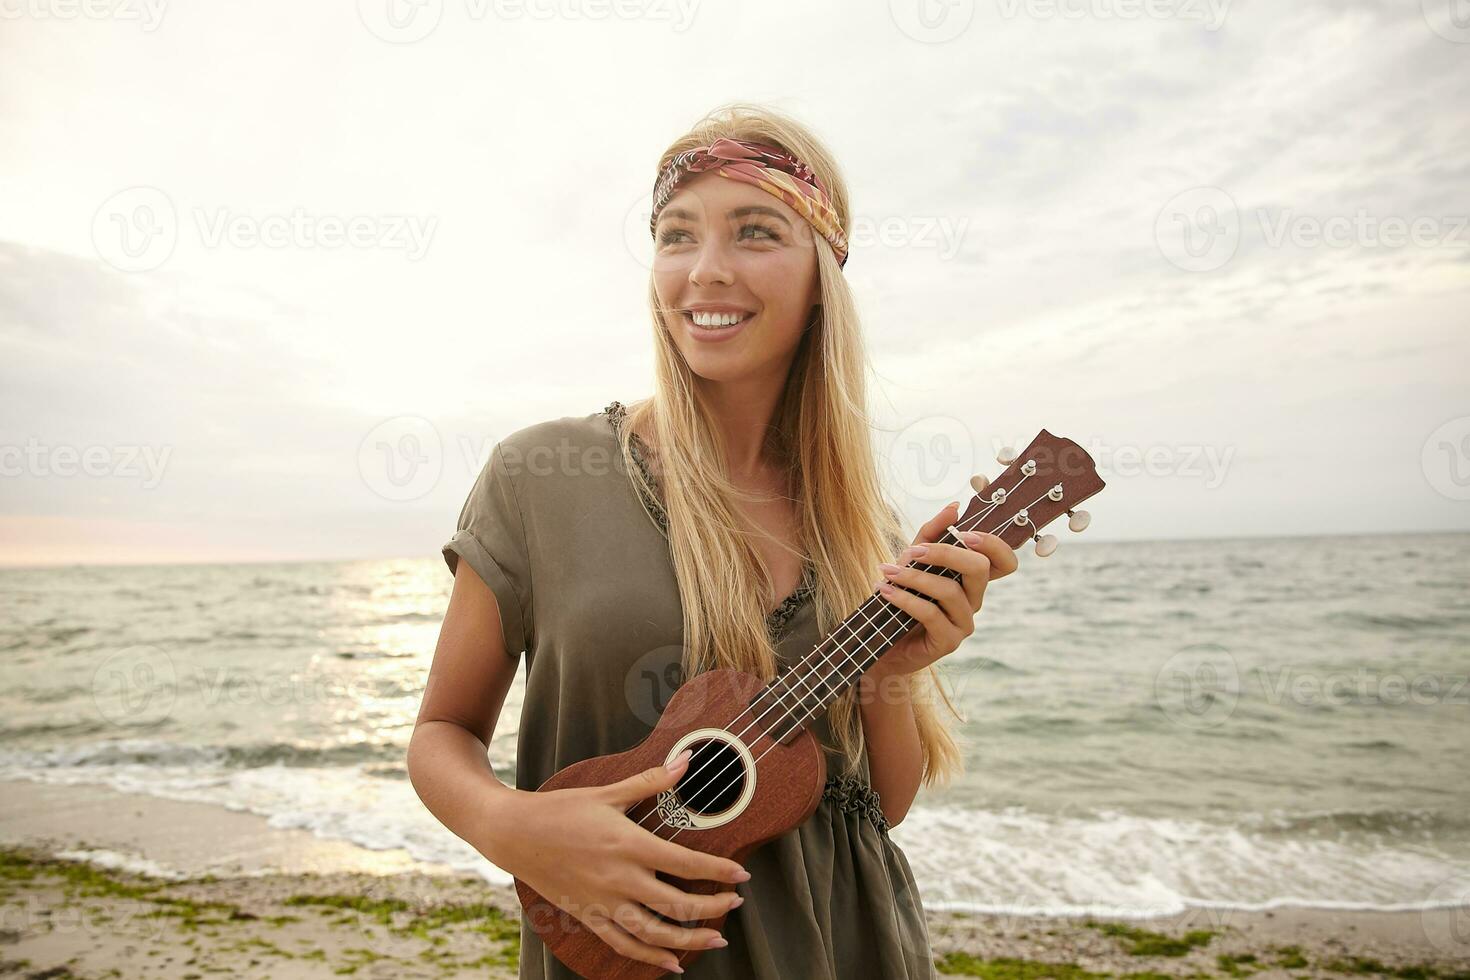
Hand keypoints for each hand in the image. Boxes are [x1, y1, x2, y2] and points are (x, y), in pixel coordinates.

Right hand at [488, 751, 748, 974]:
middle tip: (735, 904)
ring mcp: (603, 902)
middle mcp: (619, 878)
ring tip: (715, 939)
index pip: (685, 863)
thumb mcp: (607, 792)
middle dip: (712, 908)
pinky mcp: (589, 916)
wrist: (515, 833)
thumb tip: (686, 761)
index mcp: (628, 844)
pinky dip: (650, 958)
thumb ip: (650, 781)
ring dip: (688, 940)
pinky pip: (623, 944)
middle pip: (676, 904)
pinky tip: (671, 963)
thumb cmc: (562, 809)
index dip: (719, 871)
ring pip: (654, 933)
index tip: (742, 875)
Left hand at [869, 501, 1018, 677]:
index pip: (1004, 562)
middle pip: (979, 569)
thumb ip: (931, 533)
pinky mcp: (948, 642)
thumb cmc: (901, 596)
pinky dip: (905, 598)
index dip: (994, 544)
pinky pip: (931, 614)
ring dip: (915, 577)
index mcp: (972, 580)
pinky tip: (885, 590)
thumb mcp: (912, 559)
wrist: (879, 639)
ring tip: (888, 572)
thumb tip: (954, 508)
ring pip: (950, 591)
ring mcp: (963, 623)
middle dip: (946, 553)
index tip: (963, 533)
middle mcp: (974, 600)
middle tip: (914, 550)